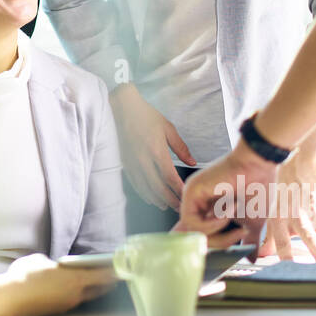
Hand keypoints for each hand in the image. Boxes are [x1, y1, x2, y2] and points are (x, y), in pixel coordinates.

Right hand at [5, 253, 115, 315]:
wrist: (10, 297)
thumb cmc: (25, 275)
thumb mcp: (39, 260)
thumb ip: (52, 263)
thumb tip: (53, 266)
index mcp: (75, 279)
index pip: (102, 275)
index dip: (113, 272)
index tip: (119, 268)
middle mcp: (75, 294)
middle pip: (98, 290)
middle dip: (105, 283)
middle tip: (109, 277)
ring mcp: (67, 305)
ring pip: (83, 296)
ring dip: (87, 290)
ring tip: (87, 281)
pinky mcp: (58, 312)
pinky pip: (70, 301)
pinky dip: (72, 295)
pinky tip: (65, 290)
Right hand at [110, 83, 195, 208]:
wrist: (123, 109)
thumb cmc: (147, 116)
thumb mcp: (168, 128)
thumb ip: (181, 147)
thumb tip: (192, 162)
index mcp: (156, 150)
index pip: (170, 177)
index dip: (179, 189)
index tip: (186, 195)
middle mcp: (143, 160)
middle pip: (158, 188)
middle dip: (170, 199)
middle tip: (179, 207)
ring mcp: (132, 163)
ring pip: (145, 189)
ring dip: (157, 199)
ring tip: (166, 206)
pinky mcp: (125, 163)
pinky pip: (135, 184)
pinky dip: (144, 193)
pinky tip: (150, 198)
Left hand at [172, 145, 269, 251]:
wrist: (260, 165)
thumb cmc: (258, 189)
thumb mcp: (253, 223)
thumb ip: (248, 241)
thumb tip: (253, 260)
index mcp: (209, 210)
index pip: (203, 238)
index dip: (220, 244)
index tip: (239, 237)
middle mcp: (198, 203)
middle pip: (196, 239)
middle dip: (221, 242)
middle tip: (240, 234)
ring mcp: (192, 197)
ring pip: (193, 233)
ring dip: (219, 231)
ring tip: (235, 216)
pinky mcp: (190, 192)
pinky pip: (192, 222)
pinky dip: (212, 223)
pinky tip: (227, 209)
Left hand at [257, 148, 315, 261]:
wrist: (299, 168)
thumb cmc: (283, 196)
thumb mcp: (272, 215)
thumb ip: (270, 239)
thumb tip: (260, 256)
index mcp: (279, 219)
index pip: (281, 242)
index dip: (286, 256)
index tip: (291, 273)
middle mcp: (296, 214)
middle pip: (308, 236)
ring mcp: (314, 211)